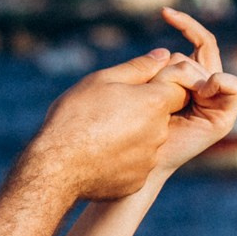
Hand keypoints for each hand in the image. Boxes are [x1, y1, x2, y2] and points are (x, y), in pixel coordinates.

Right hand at [18, 47, 195, 203]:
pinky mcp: (138, 180)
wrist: (58, 165)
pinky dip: (123, 158)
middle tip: (110, 110)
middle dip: (143, 111)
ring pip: (148, 140)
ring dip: (132, 135)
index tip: (137, 89)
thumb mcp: (102, 80)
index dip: (160, 86)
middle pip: (162, 116)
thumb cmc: (77, 116)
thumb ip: (138, 67)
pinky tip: (99, 154)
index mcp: (154, 103)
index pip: (179, 89)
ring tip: (100, 133)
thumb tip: (163, 55)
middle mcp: (159, 132)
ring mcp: (149, 159)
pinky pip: (136, 164)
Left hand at [150, 8, 236, 174]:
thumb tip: (163, 51)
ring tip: (170, 104)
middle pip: (198, 54)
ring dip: (186, 80)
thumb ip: (158, 68)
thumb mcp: (146, 87)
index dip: (186, 24)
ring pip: (207, 69)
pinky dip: (217, 84)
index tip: (164, 12)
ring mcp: (217, 101)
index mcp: (190, 77)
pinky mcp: (224, 117)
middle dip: (174, 68)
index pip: (198, 42)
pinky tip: (201, 94)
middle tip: (157, 90)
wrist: (141, 157)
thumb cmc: (136, 124)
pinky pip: (234, 86)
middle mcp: (207, 87)